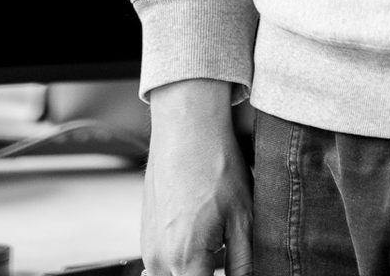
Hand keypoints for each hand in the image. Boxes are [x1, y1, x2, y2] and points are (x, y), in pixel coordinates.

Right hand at [142, 79, 252, 275]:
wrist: (187, 128)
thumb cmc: (217, 168)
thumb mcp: (243, 218)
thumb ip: (244, 264)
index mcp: (185, 260)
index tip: (232, 269)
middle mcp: (159, 260)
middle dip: (208, 273)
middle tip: (225, 248)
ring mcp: (148, 248)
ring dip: (194, 268)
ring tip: (216, 238)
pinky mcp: (145, 235)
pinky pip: (163, 262)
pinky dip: (182, 257)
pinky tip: (200, 229)